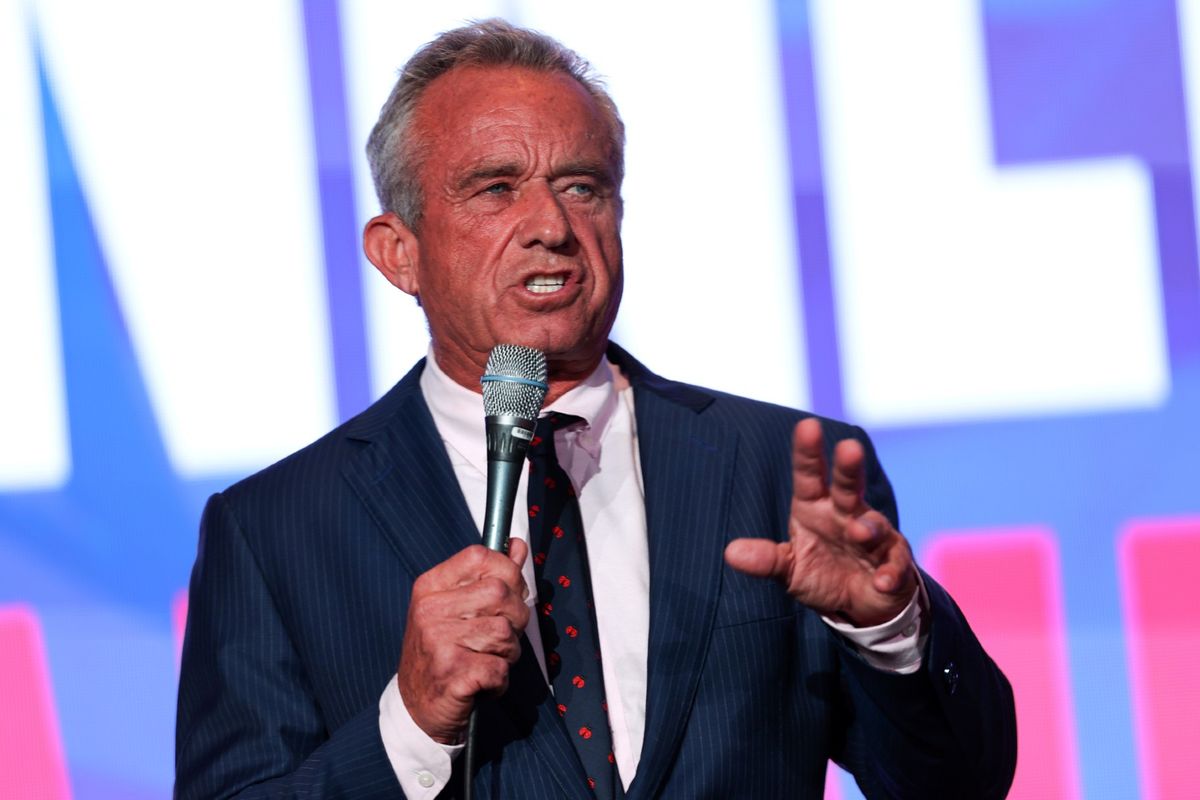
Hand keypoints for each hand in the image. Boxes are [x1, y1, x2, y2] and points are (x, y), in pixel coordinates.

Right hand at [397, 540, 530, 743]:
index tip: (509, 592)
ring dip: (507, 653)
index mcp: (430, 587)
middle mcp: (430, 610)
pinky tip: (481, 682)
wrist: (415, 709)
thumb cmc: (442, 654)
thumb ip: (488, 576)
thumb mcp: (456, 609)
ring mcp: (439, 641)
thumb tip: (516, 546)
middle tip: (500, 637)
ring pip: (505, 632)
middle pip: (501, 592)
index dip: (507, 571)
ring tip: (486, 660)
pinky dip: (499, 681)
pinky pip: (500, 668)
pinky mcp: (452, 674)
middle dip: (515, 617)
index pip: (480, 557)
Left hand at [724, 418, 915, 626]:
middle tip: (849, 448)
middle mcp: (845, 514)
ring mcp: (874, 537)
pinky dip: (890, 573)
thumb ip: (766, 560)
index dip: (808, 452)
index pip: (809, 475)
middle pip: (847, 485)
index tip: (808, 426)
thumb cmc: (823, 574)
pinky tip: (883, 582)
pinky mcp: (894, 563)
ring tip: (859, 532)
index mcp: (815, 508)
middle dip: (848, 467)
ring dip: (868, 528)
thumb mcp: (789, 569)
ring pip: (874, 525)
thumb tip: (731, 553)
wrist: (860, 605)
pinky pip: (894, 565)